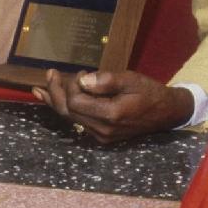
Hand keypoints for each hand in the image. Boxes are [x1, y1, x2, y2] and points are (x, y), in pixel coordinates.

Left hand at [37, 70, 194, 144]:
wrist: (167, 113)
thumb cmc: (150, 93)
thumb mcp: (131, 80)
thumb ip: (106, 81)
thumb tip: (82, 81)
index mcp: (111, 115)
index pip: (76, 101)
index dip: (71, 84)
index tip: (81, 72)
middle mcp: (102, 130)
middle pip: (68, 112)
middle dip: (55, 92)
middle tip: (49, 74)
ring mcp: (101, 136)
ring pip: (70, 118)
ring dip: (55, 101)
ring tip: (40, 89)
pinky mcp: (102, 136)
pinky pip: (77, 122)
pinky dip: (65, 109)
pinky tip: (53, 101)